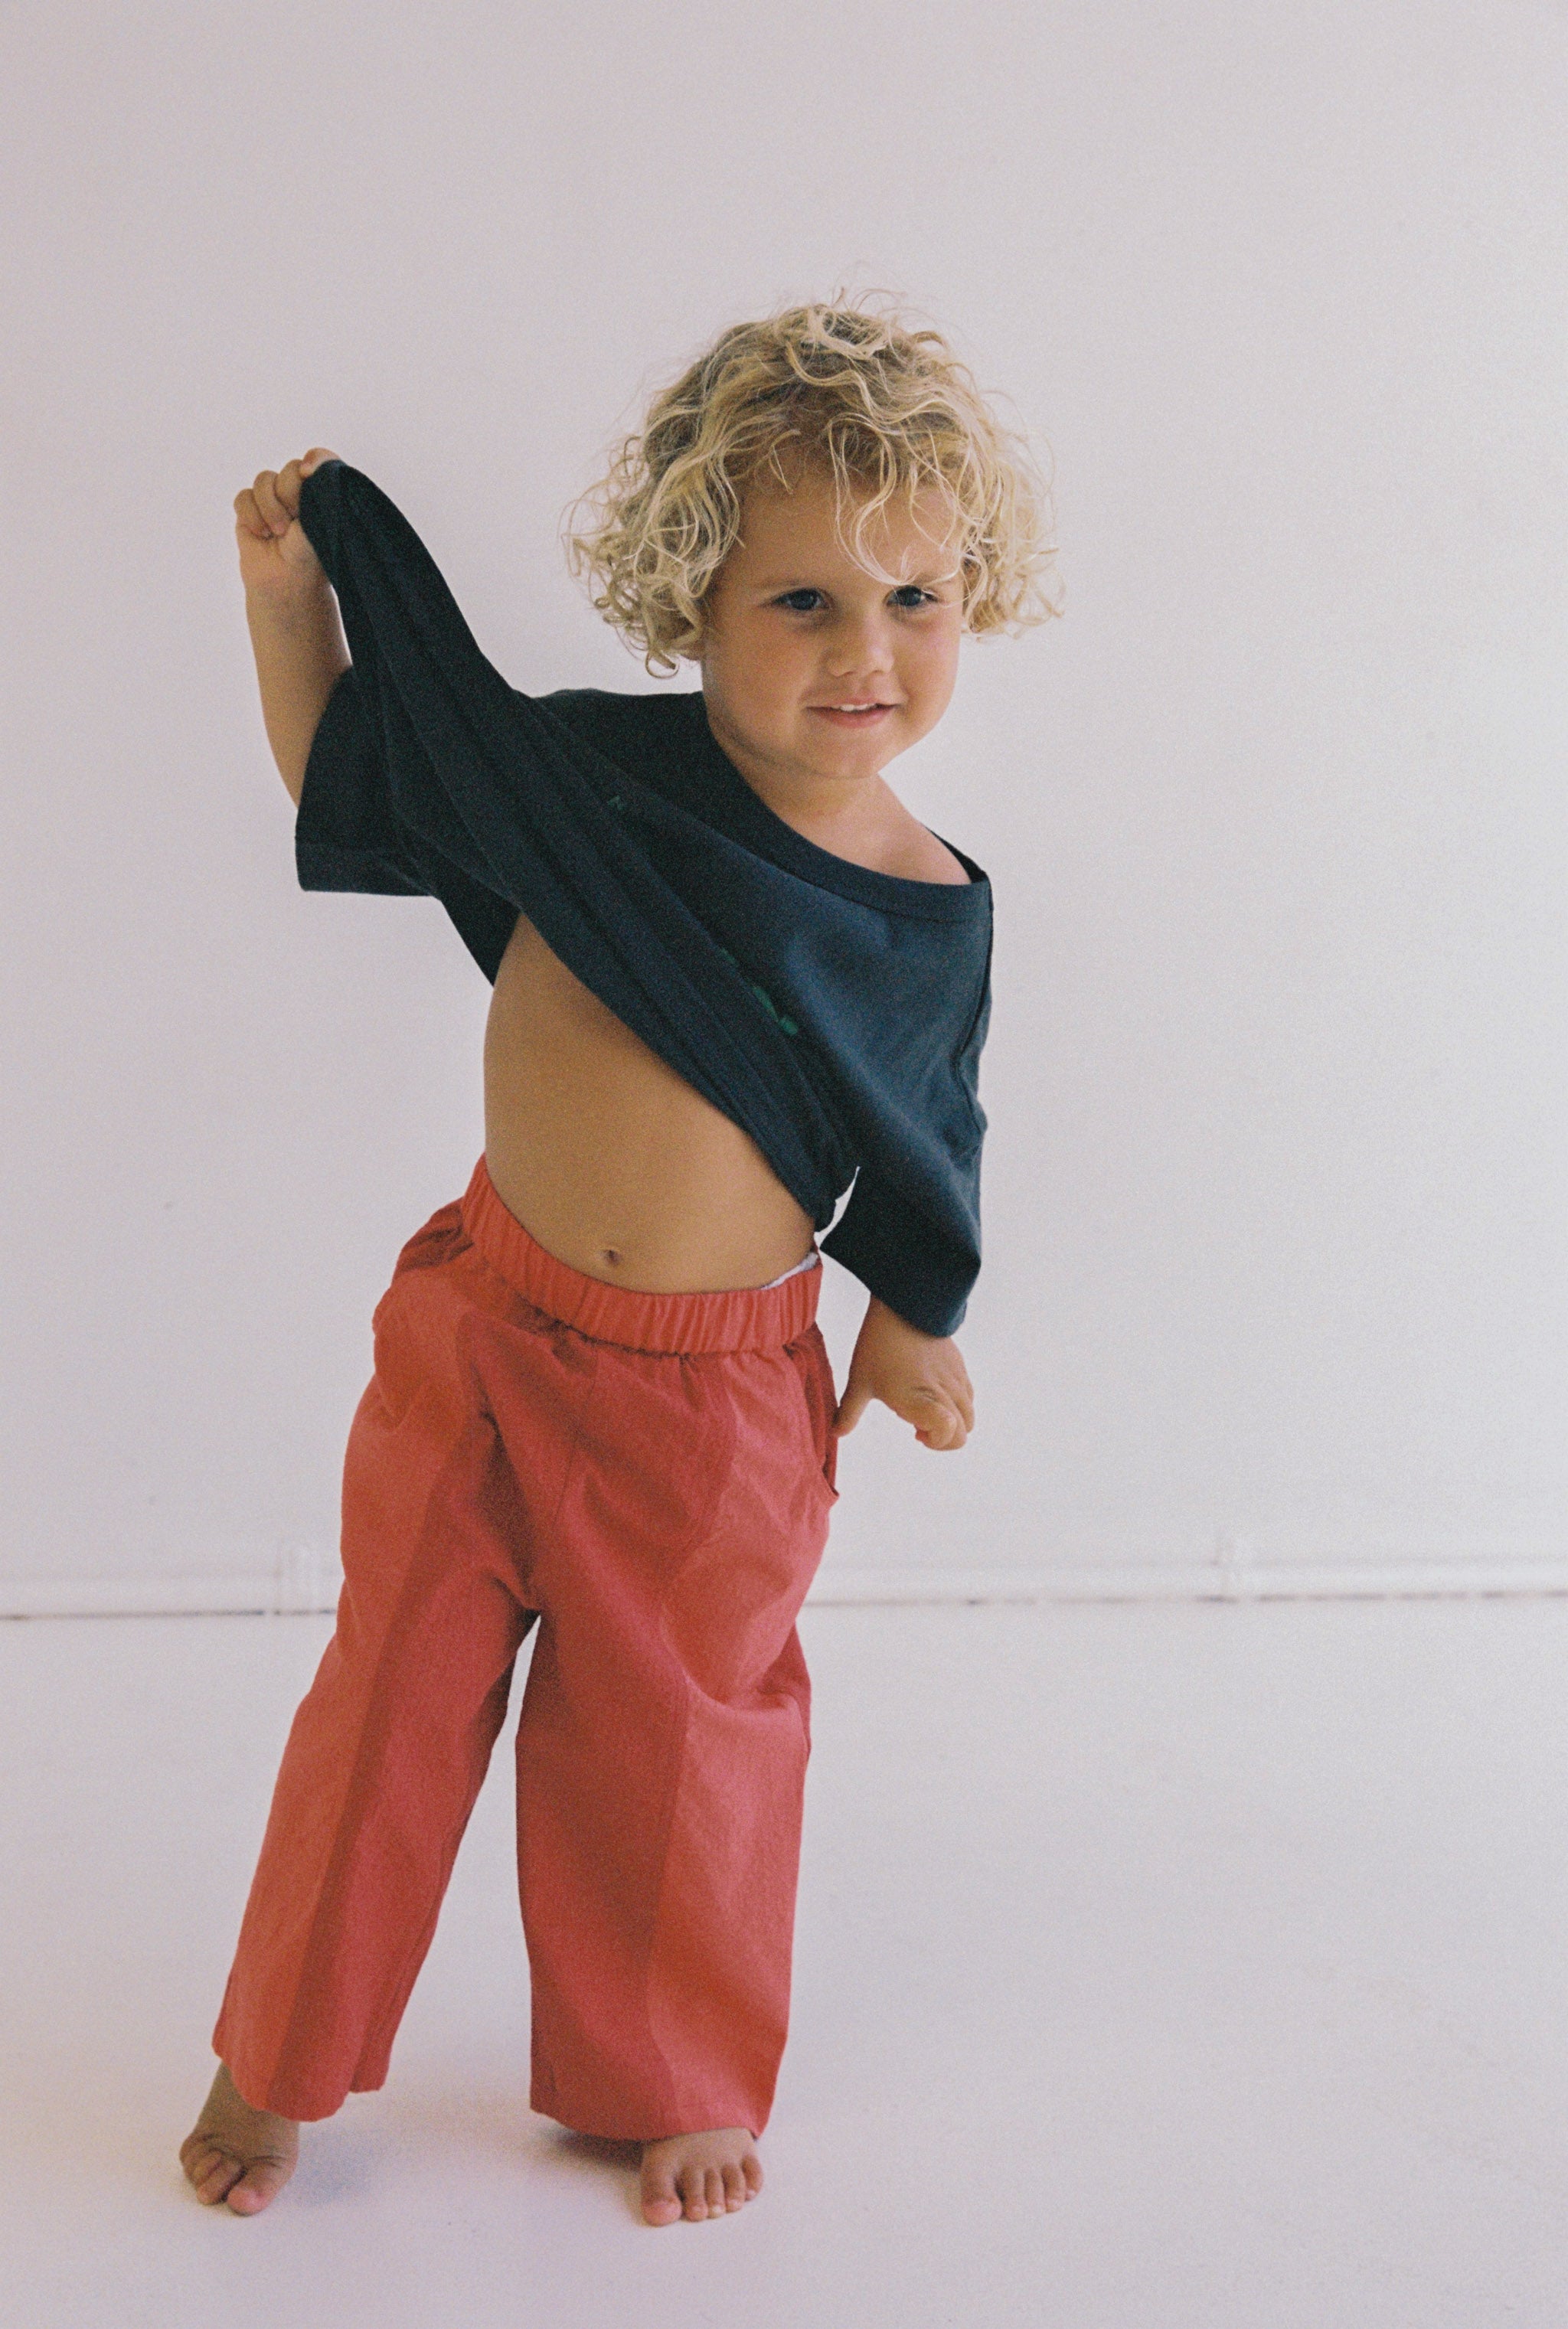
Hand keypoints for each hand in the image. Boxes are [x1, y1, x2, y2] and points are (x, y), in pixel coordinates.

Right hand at [233, 449, 338, 598]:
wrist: (288, 583)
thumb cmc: (312, 558)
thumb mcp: (324, 524)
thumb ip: (321, 493)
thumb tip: (307, 467)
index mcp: (323, 493)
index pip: (320, 459)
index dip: (315, 460)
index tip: (308, 473)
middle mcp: (299, 492)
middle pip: (290, 468)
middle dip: (290, 493)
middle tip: (295, 519)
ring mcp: (273, 500)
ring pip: (263, 479)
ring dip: (270, 508)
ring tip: (278, 533)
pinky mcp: (250, 510)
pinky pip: (243, 496)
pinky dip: (251, 515)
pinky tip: (262, 534)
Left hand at [834, 1297, 974, 1450]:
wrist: (903, 1304)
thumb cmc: (879, 1344)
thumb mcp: (859, 1381)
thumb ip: (849, 1412)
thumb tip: (836, 1433)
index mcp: (920, 1400)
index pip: (949, 1432)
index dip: (938, 1442)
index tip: (917, 1434)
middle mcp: (943, 1393)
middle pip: (964, 1433)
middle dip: (944, 1440)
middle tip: (919, 1429)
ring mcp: (955, 1379)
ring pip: (970, 1416)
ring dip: (953, 1423)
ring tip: (926, 1410)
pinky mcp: (960, 1366)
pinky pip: (969, 1395)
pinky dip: (957, 1405)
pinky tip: (933, 1392)